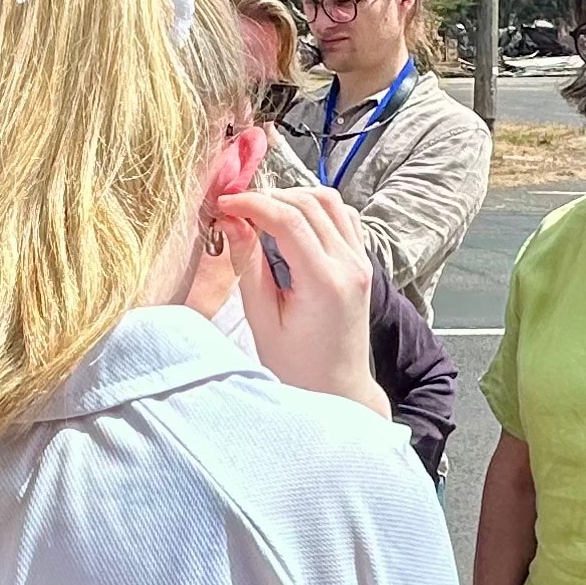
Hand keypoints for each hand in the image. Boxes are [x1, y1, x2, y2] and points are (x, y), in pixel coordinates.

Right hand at [210, 182, 380, 412]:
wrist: (337, 388)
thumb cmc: (296, 365)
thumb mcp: (262, 319)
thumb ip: (247, 266)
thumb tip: (230, 221)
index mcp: (325, 283)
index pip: (289, 220)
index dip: (252, 204)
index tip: (223, 204)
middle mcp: (350, 265)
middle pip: (309, 203)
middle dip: (268, 197)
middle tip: (235, 208)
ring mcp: (361, 261)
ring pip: (329, 200)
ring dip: (292, 197)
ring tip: (260, 213)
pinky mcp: (361, 262)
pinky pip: (342, 215)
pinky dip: (314, 207)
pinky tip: (290, 222)